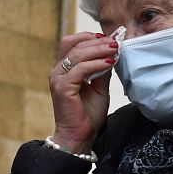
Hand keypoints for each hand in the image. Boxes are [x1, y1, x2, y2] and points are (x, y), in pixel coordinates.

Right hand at [49, 31, 118, 152]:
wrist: (80, 136)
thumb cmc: (87, 114)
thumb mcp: (99, 87)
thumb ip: (102, 70)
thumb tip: (111, 52)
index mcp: (64, 69)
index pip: (72, 43)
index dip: (90, 37)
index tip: (109, 38)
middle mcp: (58, 71)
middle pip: (74, 44)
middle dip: (96, 41)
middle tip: (115, 42)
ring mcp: (58, 79)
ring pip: (77, 54)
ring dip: (98, 49)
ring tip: (114, 50)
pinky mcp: (62, 88)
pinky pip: (80, 69)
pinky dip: (96, 64)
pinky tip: (109, 63)